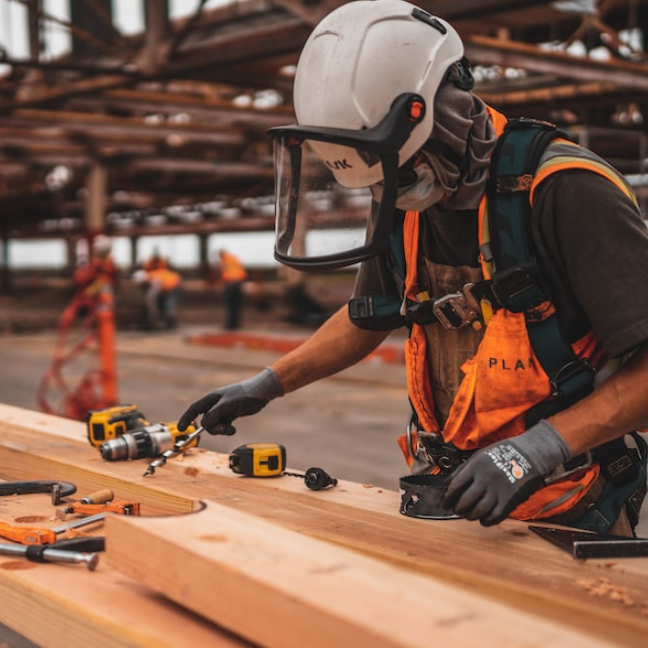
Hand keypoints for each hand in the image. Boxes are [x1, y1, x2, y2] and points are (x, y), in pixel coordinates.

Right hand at [178, 367, 283, 434]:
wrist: (261, 393)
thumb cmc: (244, 394)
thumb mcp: (228, 405)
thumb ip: (214, 414)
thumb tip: (203, 424)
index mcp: (212, 398)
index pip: (194, 409)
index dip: (186, 418)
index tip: (182, 429)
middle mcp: (215, 404)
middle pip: (205, 421)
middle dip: (212, 428)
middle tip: (223, 429)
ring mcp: (223, 410)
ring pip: (215, 425)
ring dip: (221, 430)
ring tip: (230, 429)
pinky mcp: (231, 415)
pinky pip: (223, 426)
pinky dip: (227, 430)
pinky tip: (233, 429)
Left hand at [442, 420, 570, 525]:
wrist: (528, 454)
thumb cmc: (502, 453)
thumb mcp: (479, 455)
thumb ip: (463, 469)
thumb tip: (447, 484)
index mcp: (476, 466)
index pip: (455, 485)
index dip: (448, 497)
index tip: (445, 502)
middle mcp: (486, 478)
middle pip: (465, 500)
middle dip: (458, 508)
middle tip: (456, 510)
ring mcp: (498, 489)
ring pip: (479, 510)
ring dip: (470, 516)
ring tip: (468, 515)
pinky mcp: (510, 499)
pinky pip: (495, 516)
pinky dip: (486, 521)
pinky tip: (483, 519)